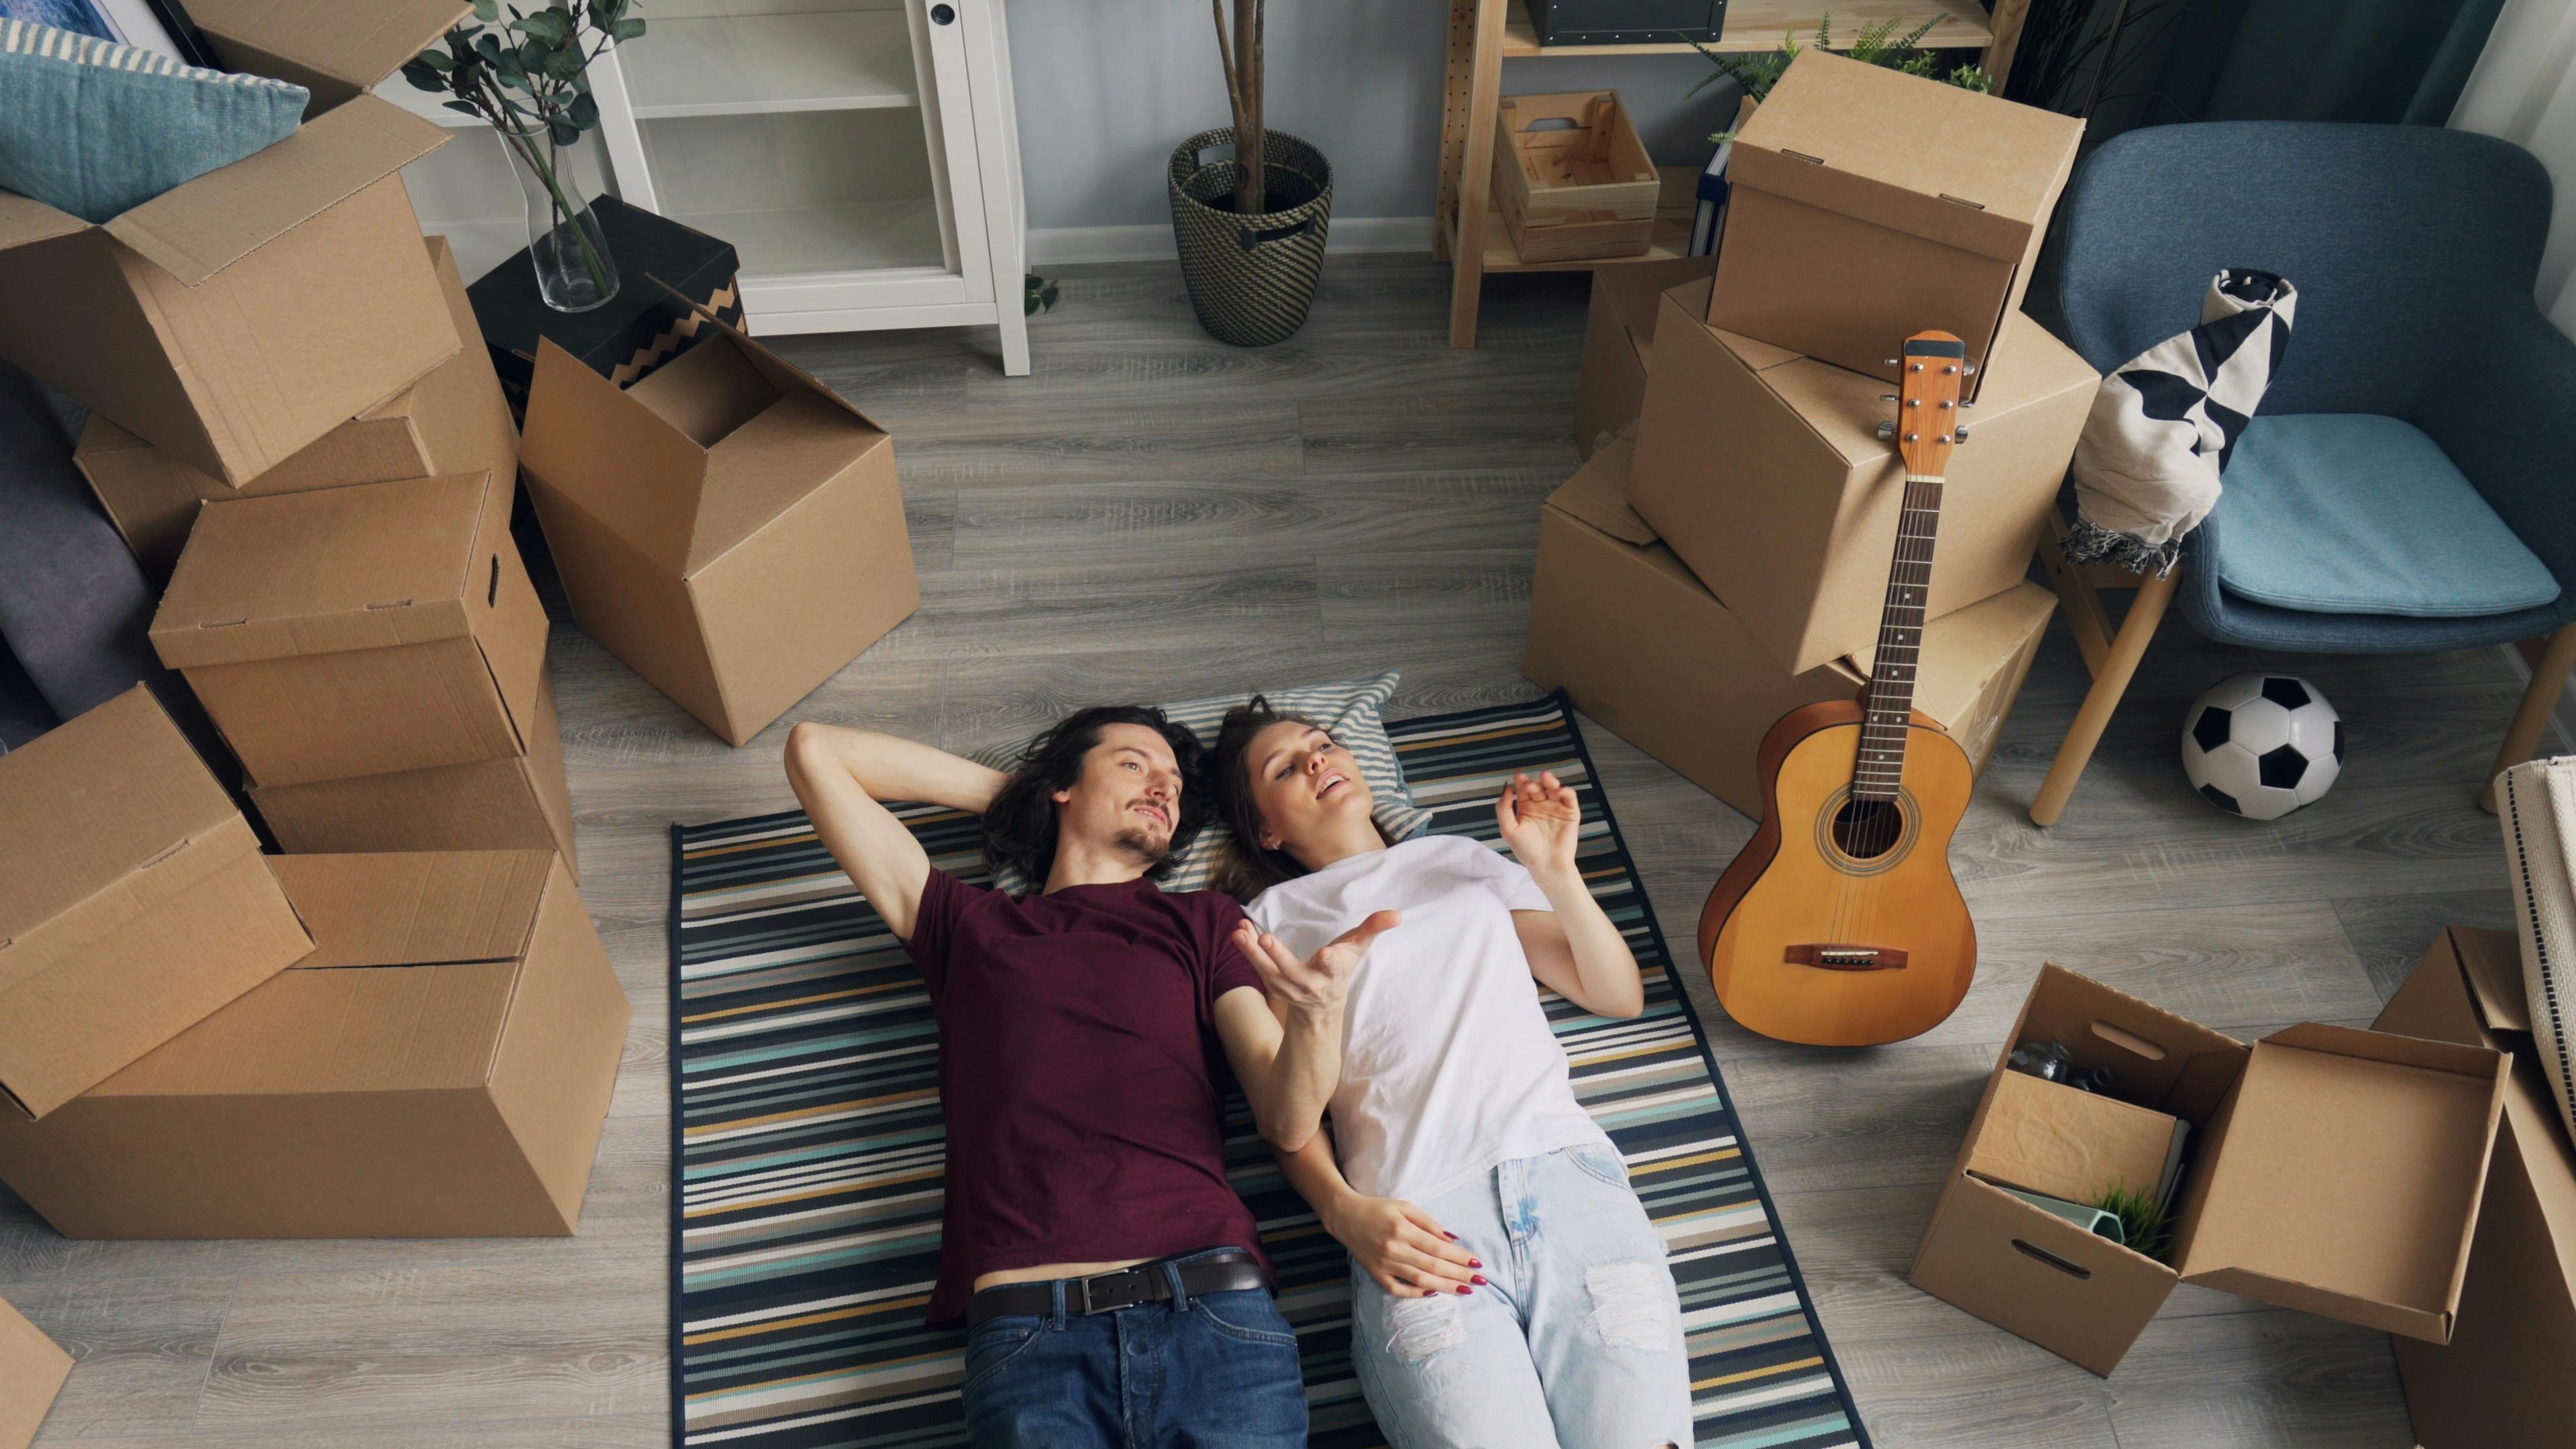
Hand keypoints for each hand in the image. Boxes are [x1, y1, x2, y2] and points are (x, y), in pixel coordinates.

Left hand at [1233, 911, 1399, 1017]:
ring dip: (1252, 953)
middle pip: (1293, 972)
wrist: (1322, 1004)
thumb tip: (1397, 914)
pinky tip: (1240, 931)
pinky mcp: (1274, 986)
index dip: (1331, 962)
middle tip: (1265, 939)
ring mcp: (1289, 988)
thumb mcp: (1358, 948)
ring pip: (1269, 972)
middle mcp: (1311, 985)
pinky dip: (1247, 950)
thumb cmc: (1342, 967)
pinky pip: (1258, 968)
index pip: (1334, 968)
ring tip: (1239, 932)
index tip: (1326, 954)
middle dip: (1279, 956)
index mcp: (1334, 975)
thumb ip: (1374, 928)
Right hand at [1325, 1194, 1481, 1297]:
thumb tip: (1453, 1239)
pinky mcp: (1375, 1273)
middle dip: (1459, 1275)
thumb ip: (1429, 1223)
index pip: (1438, 1247)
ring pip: (1419, 1280)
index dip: (1459, 1257)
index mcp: (1403, 1230)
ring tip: (1464, 1290)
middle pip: (1433, 1266)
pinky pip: (1397, 1289)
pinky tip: (1433, 1293)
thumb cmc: (1378, 1208)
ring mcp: (1384, 1264)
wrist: (1344, 1216)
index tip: (1477, 1263)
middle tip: (1480, 1281)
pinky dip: (1415, 1293)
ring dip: (1445, 1287)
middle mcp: (1394, 1249)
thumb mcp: (1405, 1206)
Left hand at [1495, 770, 1581, 875]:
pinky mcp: (1570, 813)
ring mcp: (1556, 808)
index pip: (1524, 790)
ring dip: (1550, 781)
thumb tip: (1506, 788)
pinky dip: (1566, 791)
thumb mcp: (1509, 829)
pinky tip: (1559, 790)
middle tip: (1529, 784)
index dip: (1521, 782)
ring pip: (1554, 788)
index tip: (1518, 776)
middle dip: (1534, 783)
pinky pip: (1569, 798)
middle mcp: (1541, 806)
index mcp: (1526, 808)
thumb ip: (1503, 808)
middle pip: (1538, 787)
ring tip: (1545, 776)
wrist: (1547, 865)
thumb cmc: (1527, 850)